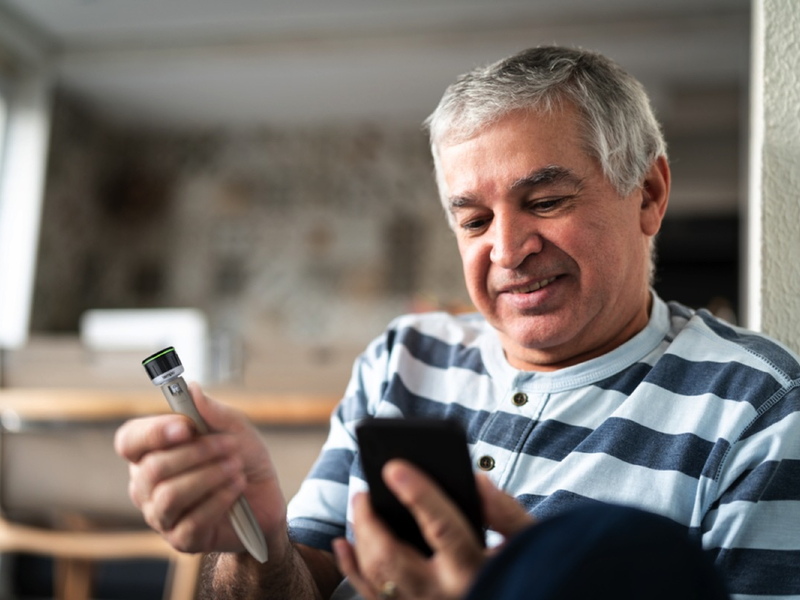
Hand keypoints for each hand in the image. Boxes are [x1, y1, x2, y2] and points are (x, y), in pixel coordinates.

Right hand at [114, 383, 289, 557]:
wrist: (265, 498)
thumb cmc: (242, 459)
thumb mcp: (235, 428)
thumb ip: (213, 411)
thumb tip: (191, 389)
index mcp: (151, 452)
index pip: (129, 441)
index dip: (153, 433)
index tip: (186, 426)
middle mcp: (146, 485)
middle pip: (152, 469)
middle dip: (198, 454)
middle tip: (230, 446)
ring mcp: (161, 515)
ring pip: (170, 495)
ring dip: (210, 477)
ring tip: (236, 467)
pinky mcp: (181, 539)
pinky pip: (191, 521)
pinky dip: (220, 499)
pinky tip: (236, 488)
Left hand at [333, 460, 532, 599]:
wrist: (521, 599)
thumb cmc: (525, 572)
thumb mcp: (530, 543)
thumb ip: (506, 512)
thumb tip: (475, 480)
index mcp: (476, 572)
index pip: (443, 528)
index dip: (418, 495)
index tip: (394, 467)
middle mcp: (445, 596)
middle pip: (393, 556)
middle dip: (370, 520)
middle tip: (363, 490)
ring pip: (377, 577)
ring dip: (360, 540)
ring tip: (359, 506)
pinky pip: (372, 597)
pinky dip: (353, 570)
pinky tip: (344, 544)